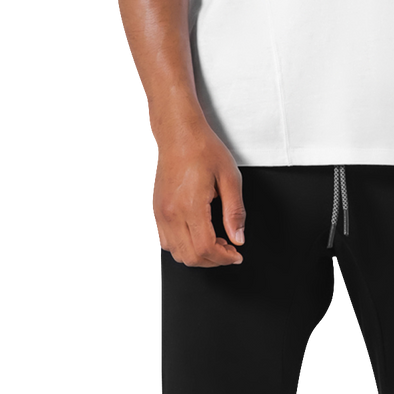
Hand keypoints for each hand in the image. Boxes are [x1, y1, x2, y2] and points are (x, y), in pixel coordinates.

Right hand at [151, 124, 245, 266]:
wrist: (178, 133)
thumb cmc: (202, 148)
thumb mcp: (229, 177)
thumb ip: (235, 211)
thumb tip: (238, 237)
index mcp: (190, 205)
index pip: (205, 248)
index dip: (224, 258)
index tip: (235, 254)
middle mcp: (171, 212)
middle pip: (190, 256)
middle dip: (213, 260)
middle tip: (228, 250)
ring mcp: (159, 213)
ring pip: (175, 252)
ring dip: (196, 255)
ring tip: (214, 242)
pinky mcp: (154, 210)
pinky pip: (164, 241)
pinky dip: (181, 246)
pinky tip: (195, 235)